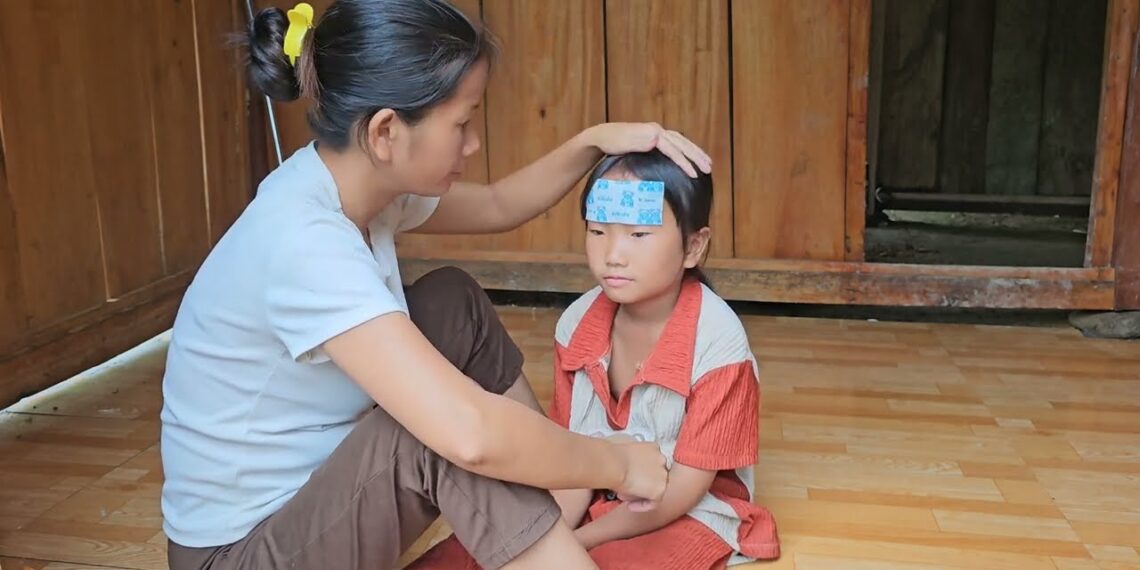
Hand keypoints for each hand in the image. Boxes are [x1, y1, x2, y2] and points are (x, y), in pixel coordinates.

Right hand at [582, 122, 712, 177]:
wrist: (600, 138)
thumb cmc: (612, 148)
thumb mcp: (631, 153)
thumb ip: (643, 157)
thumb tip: (648, 171)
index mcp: (654, 133)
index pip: (677, 142)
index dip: (689, 151)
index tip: (699, 161)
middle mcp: (657, 130)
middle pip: (683, 143)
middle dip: (698, 155)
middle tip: (709, 166)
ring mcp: (655, 132)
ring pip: (681, 147)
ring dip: (695, 159)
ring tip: (705, 170)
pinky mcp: (652, 137)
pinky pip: (672, 151)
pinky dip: (683, 162)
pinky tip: (691, 172)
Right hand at [612, 440, 667, 511]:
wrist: (613, 464)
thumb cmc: (612, 457)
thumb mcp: (625, 454)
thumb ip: (633, 462)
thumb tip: (629, 473)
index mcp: (654, 447)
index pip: (652, 464)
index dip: (641, 474)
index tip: (630, 479)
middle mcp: (662, 459)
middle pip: (655, 477)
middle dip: (642, 485)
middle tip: (625, 490)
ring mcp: (663, 475)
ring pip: (655, 489)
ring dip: (641, 495)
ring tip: (624, 496)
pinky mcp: (660, 489)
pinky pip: (653, 502)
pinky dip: (642, 506)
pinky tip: (630, 506)